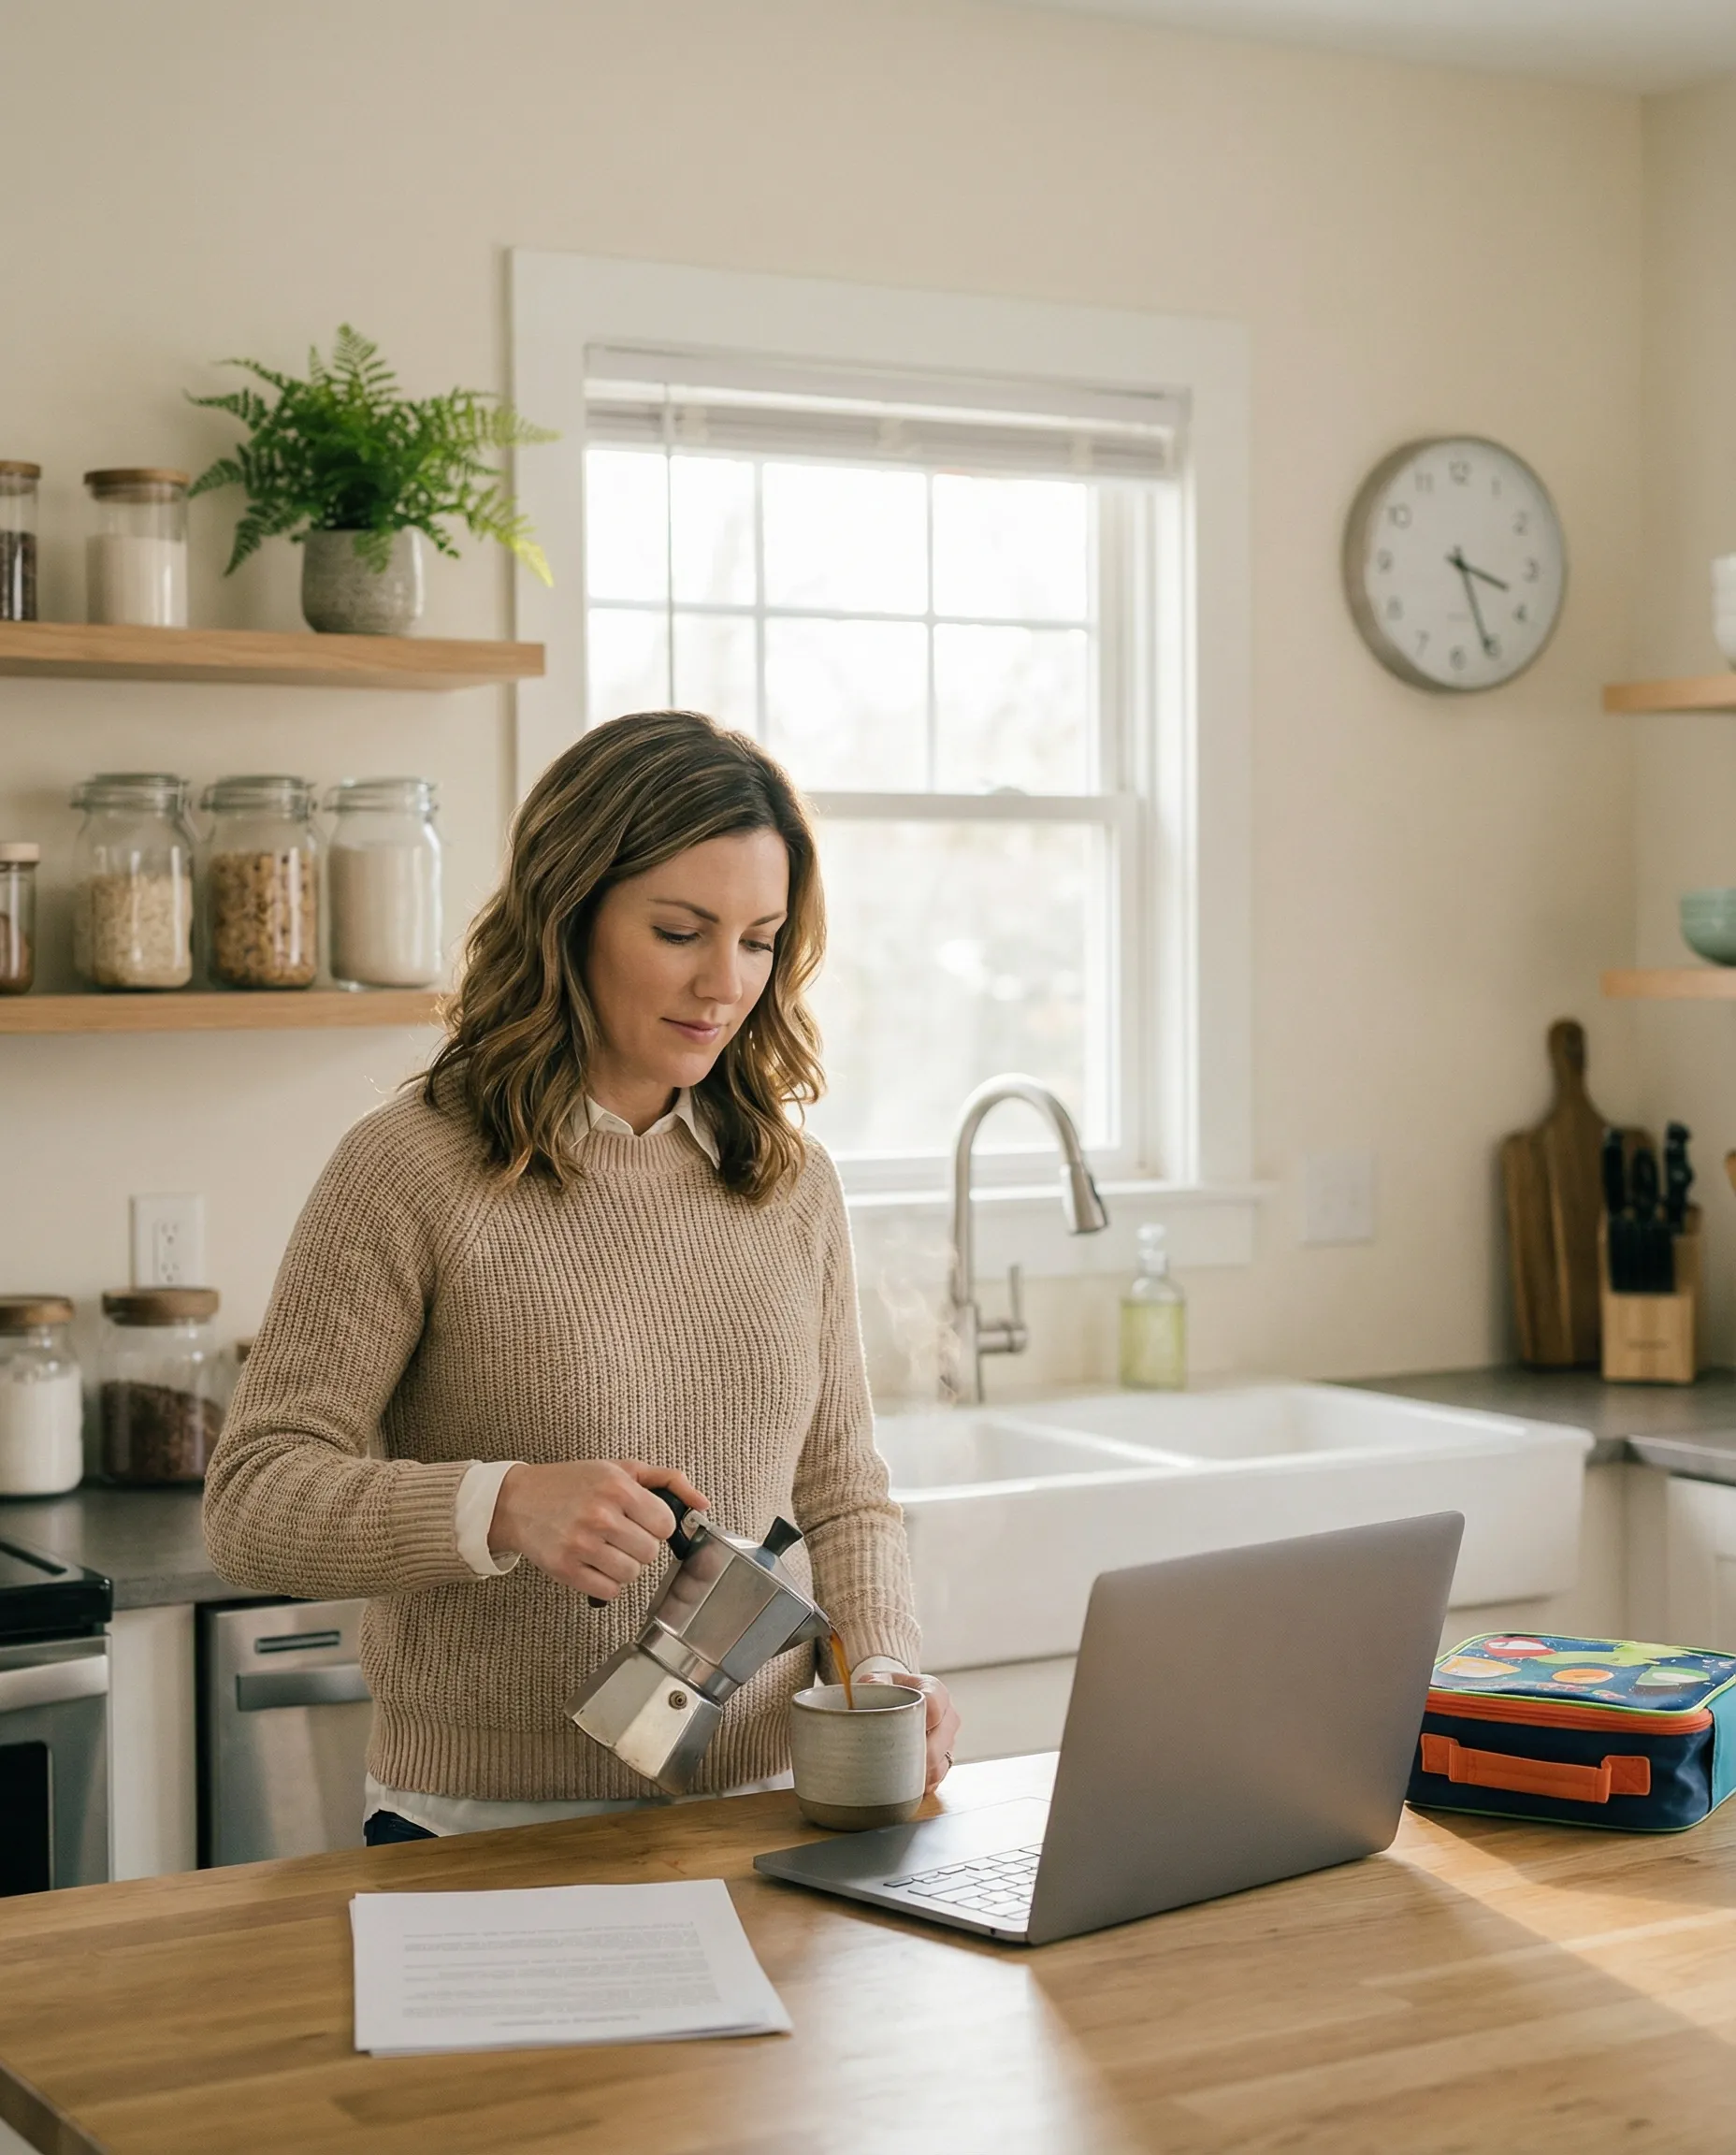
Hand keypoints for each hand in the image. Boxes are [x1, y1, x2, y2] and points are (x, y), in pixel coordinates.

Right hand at [488, 1460, 708, 1599]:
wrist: (518, 1501)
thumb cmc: (573, 1483)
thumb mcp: (621, 1469)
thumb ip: (668, 1481)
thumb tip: (704, 1504)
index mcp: (617, 1487)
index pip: (665, 1524)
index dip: (657, 1525)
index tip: (641, 1520)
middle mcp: (600, 1515)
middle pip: (649, 1553)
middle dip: (639, 1546)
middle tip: (620, 1534)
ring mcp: (581, 1544)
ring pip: (631, 1575)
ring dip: (623, 1566)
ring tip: (606, 1549)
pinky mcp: (565, 1569)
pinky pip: (608, 1592)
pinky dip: (606, 1583)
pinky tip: (594, 1564)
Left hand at [861, 1670, 960, 1792]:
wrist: (894, 1703)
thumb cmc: (887, 1691)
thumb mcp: (878, 1680)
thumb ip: (874, 1682)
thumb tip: (871, 1688)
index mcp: (934, 1691)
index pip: (935, 1705)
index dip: (922, 1719)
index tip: (906, 1727)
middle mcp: (947, 1716)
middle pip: (941, 1740)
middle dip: (919, 1753)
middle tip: (894, 1760)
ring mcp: (948, 1741)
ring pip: (940, 1763)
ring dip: (919, 1772)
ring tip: (895, 1774)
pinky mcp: (944, 1761)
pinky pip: (937, 1777)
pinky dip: (921, 1783)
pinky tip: (904, 1783)